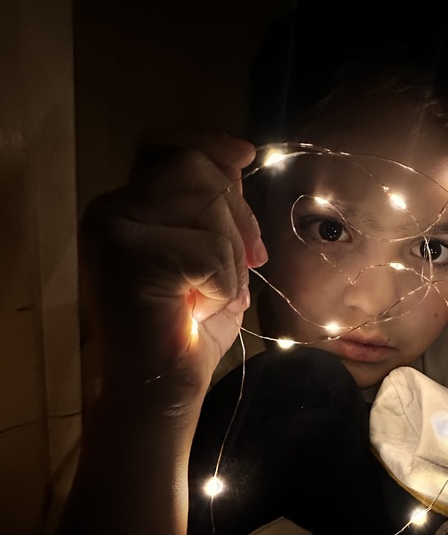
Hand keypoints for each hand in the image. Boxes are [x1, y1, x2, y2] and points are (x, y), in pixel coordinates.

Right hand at [80, 131, 265, 393]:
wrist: (160, 390)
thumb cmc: (188, 332)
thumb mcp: (211, 258)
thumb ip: (215, 210)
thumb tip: (237, 158)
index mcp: (125, 209)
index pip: (164, 148)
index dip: (207, 144)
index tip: (246, 157)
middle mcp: (109, 210)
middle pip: (195, 169)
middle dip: (238, 215)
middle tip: (252, 262)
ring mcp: (111, 228)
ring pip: (208, 205)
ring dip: (232, 258)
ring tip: (214, 296)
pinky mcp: (126, 253)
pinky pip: (211, 249)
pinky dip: (224, 285)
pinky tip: (201, 311)